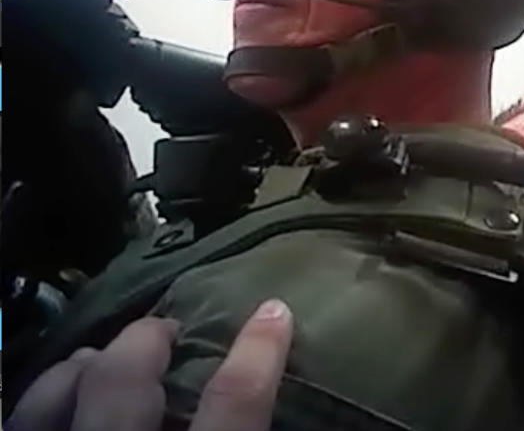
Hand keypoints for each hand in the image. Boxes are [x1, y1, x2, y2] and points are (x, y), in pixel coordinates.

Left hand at [9, 299, 293, 430]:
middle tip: (167, 331)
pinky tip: (60, 395)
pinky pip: (18, 420)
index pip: (234, 407)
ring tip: (102, 357)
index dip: (258, 354)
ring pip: (54, 396)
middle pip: (125, 383)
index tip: (274, 313)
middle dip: (145, 341)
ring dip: (83, 367)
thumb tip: (285, 407)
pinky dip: (42, 398)